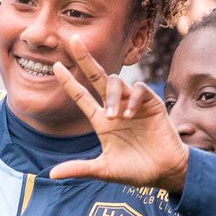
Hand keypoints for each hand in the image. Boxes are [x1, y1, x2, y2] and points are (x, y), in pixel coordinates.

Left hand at [49, 36, 188, 193]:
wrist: (164, 172)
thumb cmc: (135, 170)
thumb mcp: (103, 170)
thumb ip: (79, 168)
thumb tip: (52, 175)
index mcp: (102, 122)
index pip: (81, 97)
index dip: (68, 82)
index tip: (54, 66)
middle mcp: (115, 108)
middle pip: (98, 77)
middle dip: (85, 59)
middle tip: (73, 41)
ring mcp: (133, 104)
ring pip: (117, 84)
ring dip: (112, 97)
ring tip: (113, 118)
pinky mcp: (151, 104)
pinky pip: (139, 91)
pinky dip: (133, 100)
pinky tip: (129, 116)